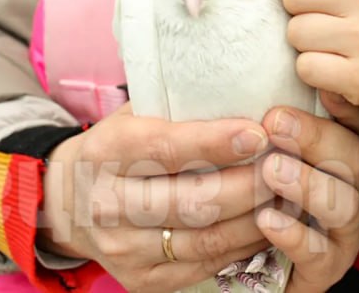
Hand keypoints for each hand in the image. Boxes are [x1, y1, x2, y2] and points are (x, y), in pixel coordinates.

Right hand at [40, 103, 273, 292]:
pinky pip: (206, 265)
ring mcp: (123, 248)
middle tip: (289, 165)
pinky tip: (269, 224)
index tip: (260, 133)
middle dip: (250, 185)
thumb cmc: (120, 147)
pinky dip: (244, 246)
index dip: (216, 142)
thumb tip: (248, 85)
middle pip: (192, 200)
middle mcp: (108, 204)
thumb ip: (180, 106)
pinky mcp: (141, 280)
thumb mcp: (135, 115)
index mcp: (107, 152)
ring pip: (205, 239)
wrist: (68, 203)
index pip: (165, 149)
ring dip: (256, 218)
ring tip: (290, 194)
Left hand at [257, 98, 358, 292]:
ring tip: (271, 170)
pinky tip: (266, 219)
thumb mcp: (277, 147)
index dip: (345, 102)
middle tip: (275, 121)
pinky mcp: (328, 265)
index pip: (357, 120)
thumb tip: (271, 71)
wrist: (266, 262)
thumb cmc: (272, 190)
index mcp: (347, 150)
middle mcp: (355, 186)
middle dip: (316, 137)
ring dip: (307, 184)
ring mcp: (346, 227)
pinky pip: (319, 253)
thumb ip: (280, 117)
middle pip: (353, 156)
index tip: (320, 84)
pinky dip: (294, 235)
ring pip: (342, 204)